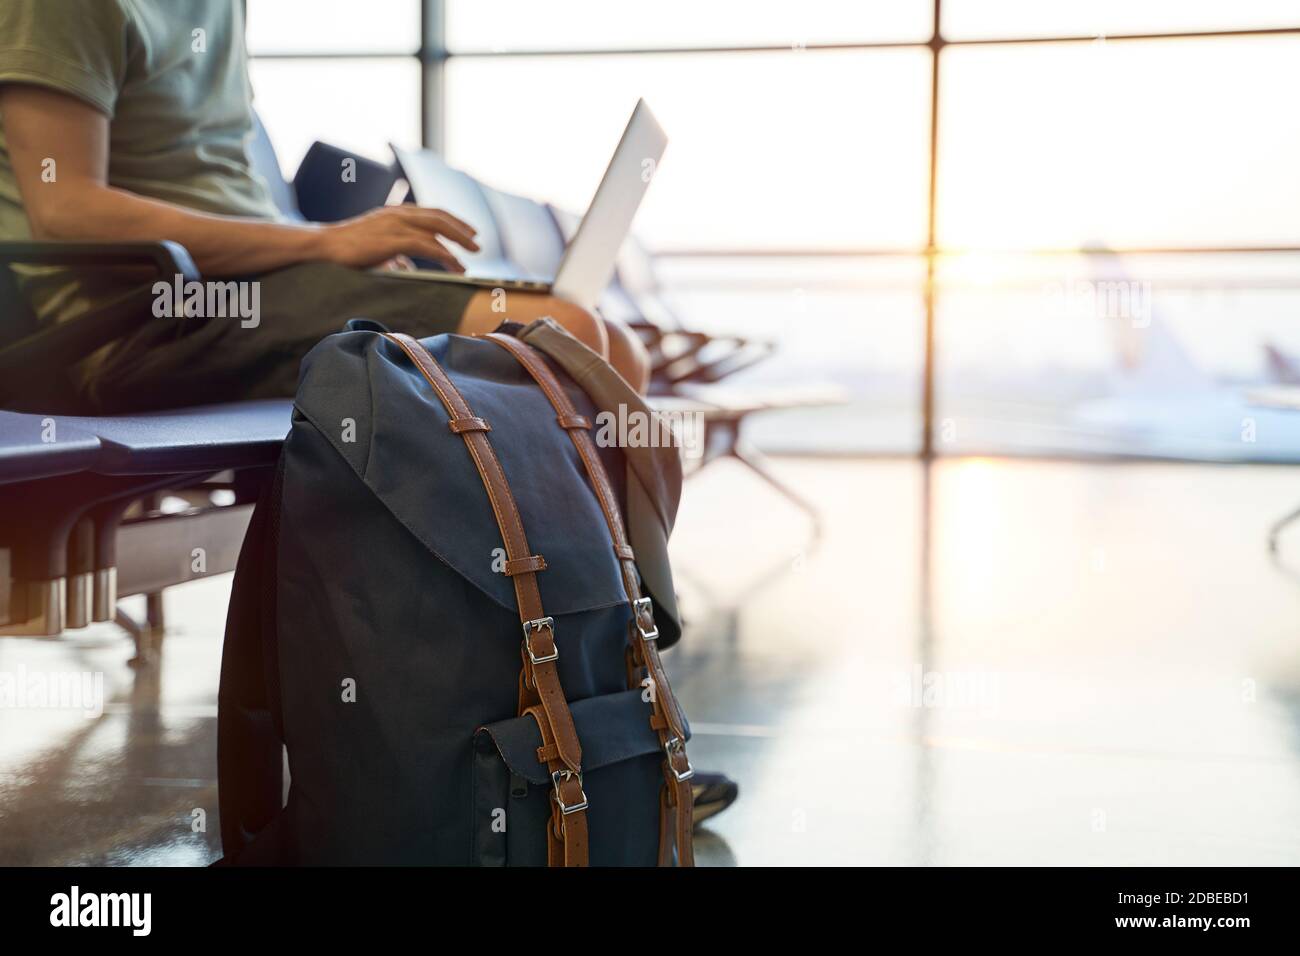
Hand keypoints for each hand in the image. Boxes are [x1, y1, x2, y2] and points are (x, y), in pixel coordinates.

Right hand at [318, 206, 478, 271]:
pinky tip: (455, 265)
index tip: (469, 232)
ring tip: (471, 256)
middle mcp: (399, 214)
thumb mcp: (377, 247)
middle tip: (477, 244)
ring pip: (437, 229)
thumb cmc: (347, 248)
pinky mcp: (393, 239)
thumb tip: (406, 266)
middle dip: (461, 230)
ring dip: (458, 243)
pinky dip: (445, 255)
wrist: (324, 245)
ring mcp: (396, 224)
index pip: (432, 212)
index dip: (453, 221)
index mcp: (396, 213)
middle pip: (439, 217)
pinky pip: (427, 246)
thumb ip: (394, 253)